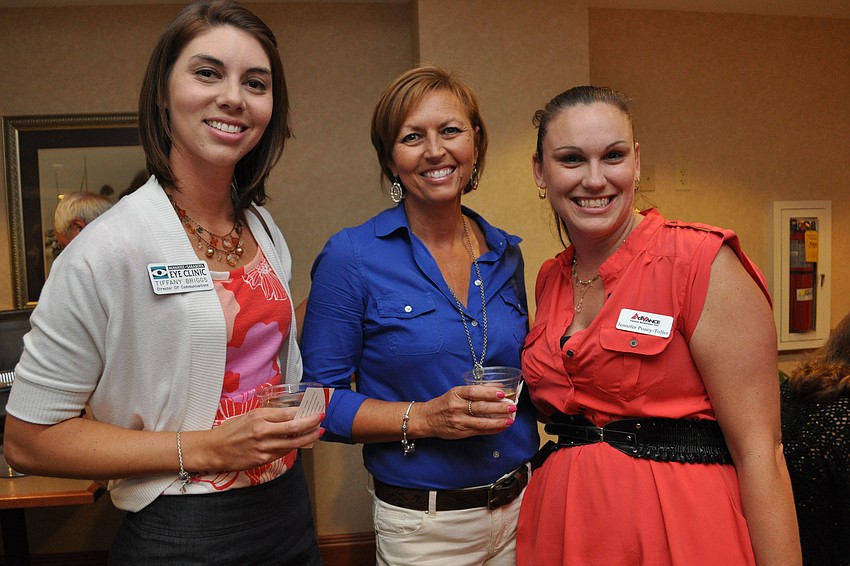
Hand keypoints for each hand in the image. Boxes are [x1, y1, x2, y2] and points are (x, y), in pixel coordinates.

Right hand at [196, 408, 324, 471]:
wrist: (213, 450)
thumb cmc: (230, 431)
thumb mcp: (248, 416)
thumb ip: (268, 415)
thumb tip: (290, 414)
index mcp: (258, 416)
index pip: (287, 413)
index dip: (304, 412)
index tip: (314, 409)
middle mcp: (262, 431)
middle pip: (294, 428)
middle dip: (311, 423)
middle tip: (322, 419)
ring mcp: (263, 447)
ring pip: (292, 443)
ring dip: (308, 437)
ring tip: (318, 432)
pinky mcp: (262, 460)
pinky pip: (283, 452)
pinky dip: (294, 447)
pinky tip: (301, 443)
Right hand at [414, 385, 516, 440]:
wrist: (427, 419)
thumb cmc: (444, 403)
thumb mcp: (456, 392)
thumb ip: (475, 390)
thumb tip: (497, 387)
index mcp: (456, 394)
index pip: (474, 392)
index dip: (489, 392)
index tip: (502, 393)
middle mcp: (457, 407)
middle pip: (481, 407)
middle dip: (499, 408)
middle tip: (512, 406)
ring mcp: (459, 421)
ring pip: (482, 422)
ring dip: (498, 421)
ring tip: (510, 419)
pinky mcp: (461, 433)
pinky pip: (479, 431)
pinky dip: (492, 430)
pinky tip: (501, 427)